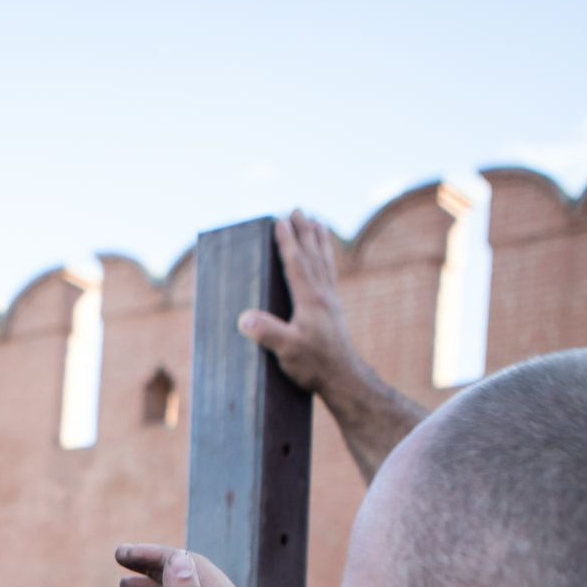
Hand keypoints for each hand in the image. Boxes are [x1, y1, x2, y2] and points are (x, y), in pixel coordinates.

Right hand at [237, 211, 360, 397]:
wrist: (342, 377)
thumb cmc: (314, 365)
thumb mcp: (287, 351)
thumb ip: (267, 333)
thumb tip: (244, 318)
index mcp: (309, 300)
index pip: (296, 264)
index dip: (287, 242)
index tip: (280, 221)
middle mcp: (322, 295)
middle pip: (312, 255)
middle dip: (304, 232)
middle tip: (298, 210)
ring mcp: (330, 301)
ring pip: (324, 262)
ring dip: (318, 241)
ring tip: (315, 222)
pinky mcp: (333, 310)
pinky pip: (329, 275)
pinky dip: (326, 260)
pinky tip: (324, 258)